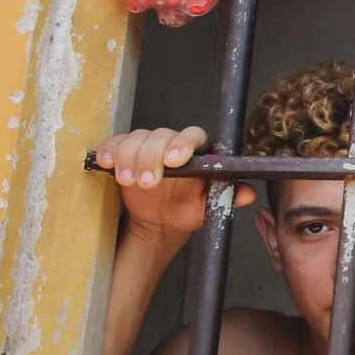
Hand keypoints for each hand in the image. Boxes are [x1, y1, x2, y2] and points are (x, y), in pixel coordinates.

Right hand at [95, 126, 248, 236]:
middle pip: (159, 136)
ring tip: (128, 181)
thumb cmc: (187, 208)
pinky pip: (114, 143)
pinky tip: (105, 164)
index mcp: (197, 150)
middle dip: (151, 157)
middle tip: (147, 182)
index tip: (174, 162)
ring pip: (135, 139)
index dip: (182, 145)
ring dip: (129, 159)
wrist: (161, 219)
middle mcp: (171, 142)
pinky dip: (108, 151)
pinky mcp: (124, 151)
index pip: (192, 136)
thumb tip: (249, 194)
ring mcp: (146, 145)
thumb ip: (228, 196)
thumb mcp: (208, 206)